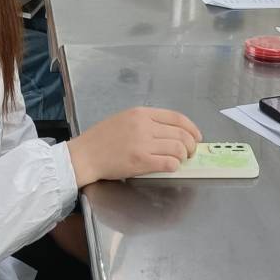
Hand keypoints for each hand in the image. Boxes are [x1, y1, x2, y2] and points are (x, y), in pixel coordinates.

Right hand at [67, 106, 201, 184]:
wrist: (84, 155)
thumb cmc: (101, 139)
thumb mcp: (124, 119)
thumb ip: (147, 122)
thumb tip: (170, 131)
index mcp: (141, 113)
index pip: (176, 118)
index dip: (191, 128)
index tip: (196, 136)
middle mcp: (144, 125)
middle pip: (180, 133)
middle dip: (191, 144)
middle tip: (190, 152)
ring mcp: (143, 143)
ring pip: (177, 148)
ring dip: (183, 155)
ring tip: (180, 160)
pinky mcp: (140, 161)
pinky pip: (168, 162)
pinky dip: (174, 165)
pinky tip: (171, 166)